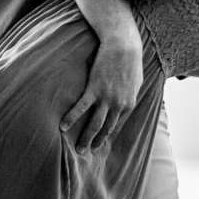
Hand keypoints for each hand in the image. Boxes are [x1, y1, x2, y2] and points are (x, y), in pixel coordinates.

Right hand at [61, 34, 142, 151]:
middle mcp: (118, 105)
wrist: (123, 46)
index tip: (99, 143)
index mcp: (129, 104)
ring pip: (95, 124)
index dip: (107, 135)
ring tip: (78, 149)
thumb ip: (130, 93)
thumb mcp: (136, 81)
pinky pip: (81, 108)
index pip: (116, 125)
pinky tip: (63, 127)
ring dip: (86, 138)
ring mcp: (106, 98)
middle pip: (106, 129)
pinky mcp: (94, 89)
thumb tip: (125, 100)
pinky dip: (71, 118)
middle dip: (96, 142)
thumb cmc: (131, 60)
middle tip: (86, 152)